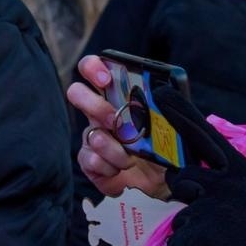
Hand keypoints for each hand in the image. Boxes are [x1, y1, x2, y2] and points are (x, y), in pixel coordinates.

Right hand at [67, 55, 168, 198]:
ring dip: (115, 150)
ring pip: (92, 136)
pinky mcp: (89, 162)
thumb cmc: (164, 143)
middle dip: (95, 106)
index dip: (93, 68)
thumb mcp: (169, 120)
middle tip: (115, 121)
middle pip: (76, 93)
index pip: (93, 69)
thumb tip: (166, 95)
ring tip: (131, 160)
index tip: (106, 79)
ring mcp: (91, 136)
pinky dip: (109, 169)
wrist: (164, 177)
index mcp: (116, 95)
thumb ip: (164, 104)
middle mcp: (98, 112)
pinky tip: (120, 172)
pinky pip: (91, 161)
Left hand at [155, 87, 245, 245]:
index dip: (181, 115)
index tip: (159, 92)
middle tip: (192, 202)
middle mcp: (233, 184)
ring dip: (192, 235)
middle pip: (183, 175)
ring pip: (180, 215)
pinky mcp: (201, 235)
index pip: (208, 138)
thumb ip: (224, 184)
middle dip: (179, 186)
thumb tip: (185, 172)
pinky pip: (176, 243)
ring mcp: (217, 208)